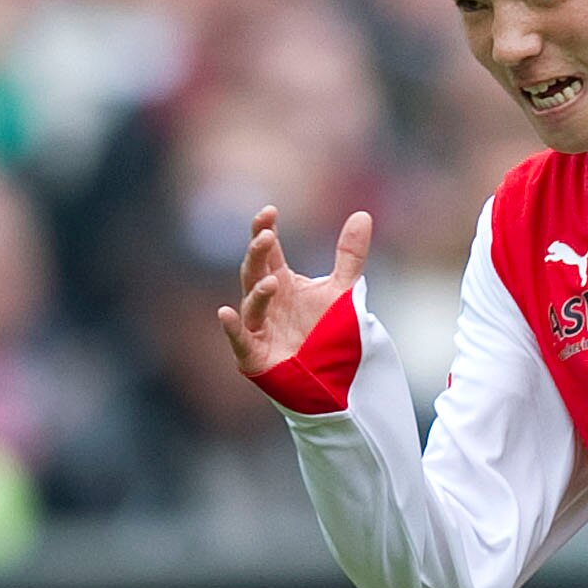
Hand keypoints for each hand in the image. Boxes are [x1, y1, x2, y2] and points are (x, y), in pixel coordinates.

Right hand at [216, 206, 371, 378]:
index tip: (270, 211)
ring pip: (251, 305)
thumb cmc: (324, 331)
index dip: (265, 230)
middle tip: (267, 235)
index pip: (268, 251)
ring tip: (272, 282)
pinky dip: (232, 327)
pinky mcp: (253, 354)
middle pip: (254, 271)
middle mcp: (264, 301)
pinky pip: (239, 339)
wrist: (327, 376)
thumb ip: (350, 255)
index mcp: (280, 281)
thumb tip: (363, 214)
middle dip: (258, 253)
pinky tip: (225, 313)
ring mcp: (257, 327)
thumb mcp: (342, 289)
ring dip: (259, 292)